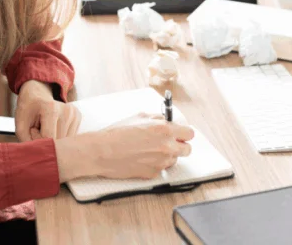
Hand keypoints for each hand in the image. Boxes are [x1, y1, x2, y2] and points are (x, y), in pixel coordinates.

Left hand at [14, 80, 80, 141]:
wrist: (36, 94)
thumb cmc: (27, 110)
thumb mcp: (20, 126)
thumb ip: (28, 143)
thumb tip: (41, 159)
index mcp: (51, 109)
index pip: (49, 138)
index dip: (38, 141)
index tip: (32, 132)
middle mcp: (66, 110)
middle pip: (59, 141)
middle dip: (47, 142)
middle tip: (38, 130)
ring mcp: (74, 113)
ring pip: (65, 142)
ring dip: (54, 140)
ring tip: (46, 129)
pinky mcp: (78, 117)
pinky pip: (70, 138)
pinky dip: (60, 137)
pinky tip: (54, 128)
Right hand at [54, 113, 194, 181]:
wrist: (102, 151)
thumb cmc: (118, 133)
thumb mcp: (140, 117)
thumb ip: (159, 119)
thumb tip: (168, 121)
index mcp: (165, 129)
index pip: (190, 134)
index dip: (184, 134)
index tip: (180, 134)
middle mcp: (166, 146)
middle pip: (187, 150)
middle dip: (180, 146)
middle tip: (169, 144)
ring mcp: (161, 162)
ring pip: (175, 160)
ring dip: (167, 156)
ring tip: (150, 151)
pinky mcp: (154, 174)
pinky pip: (162, 169)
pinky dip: (156, 164)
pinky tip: (143, 159)